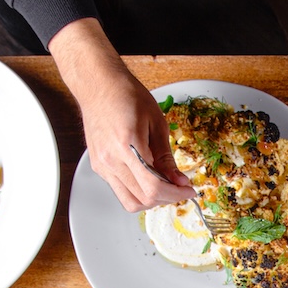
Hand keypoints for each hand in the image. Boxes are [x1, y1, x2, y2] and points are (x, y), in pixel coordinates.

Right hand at [49, 19, 195, 211]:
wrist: (99, 86)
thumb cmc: (127, 96)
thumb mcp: (156, 123)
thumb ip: (167, 157)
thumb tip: (179, 181)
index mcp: (127, 145)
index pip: (154, 186)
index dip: (176, 193)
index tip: (188, 190)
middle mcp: (111, 159)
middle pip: (143, 199)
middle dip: (168, 198)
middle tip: (180, 187)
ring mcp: (102, 165)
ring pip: (130, 202)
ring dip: (152, 200)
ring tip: (164, 186)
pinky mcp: (99, 167)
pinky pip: (121, 192)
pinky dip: (138, 192)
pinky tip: (148, 179)